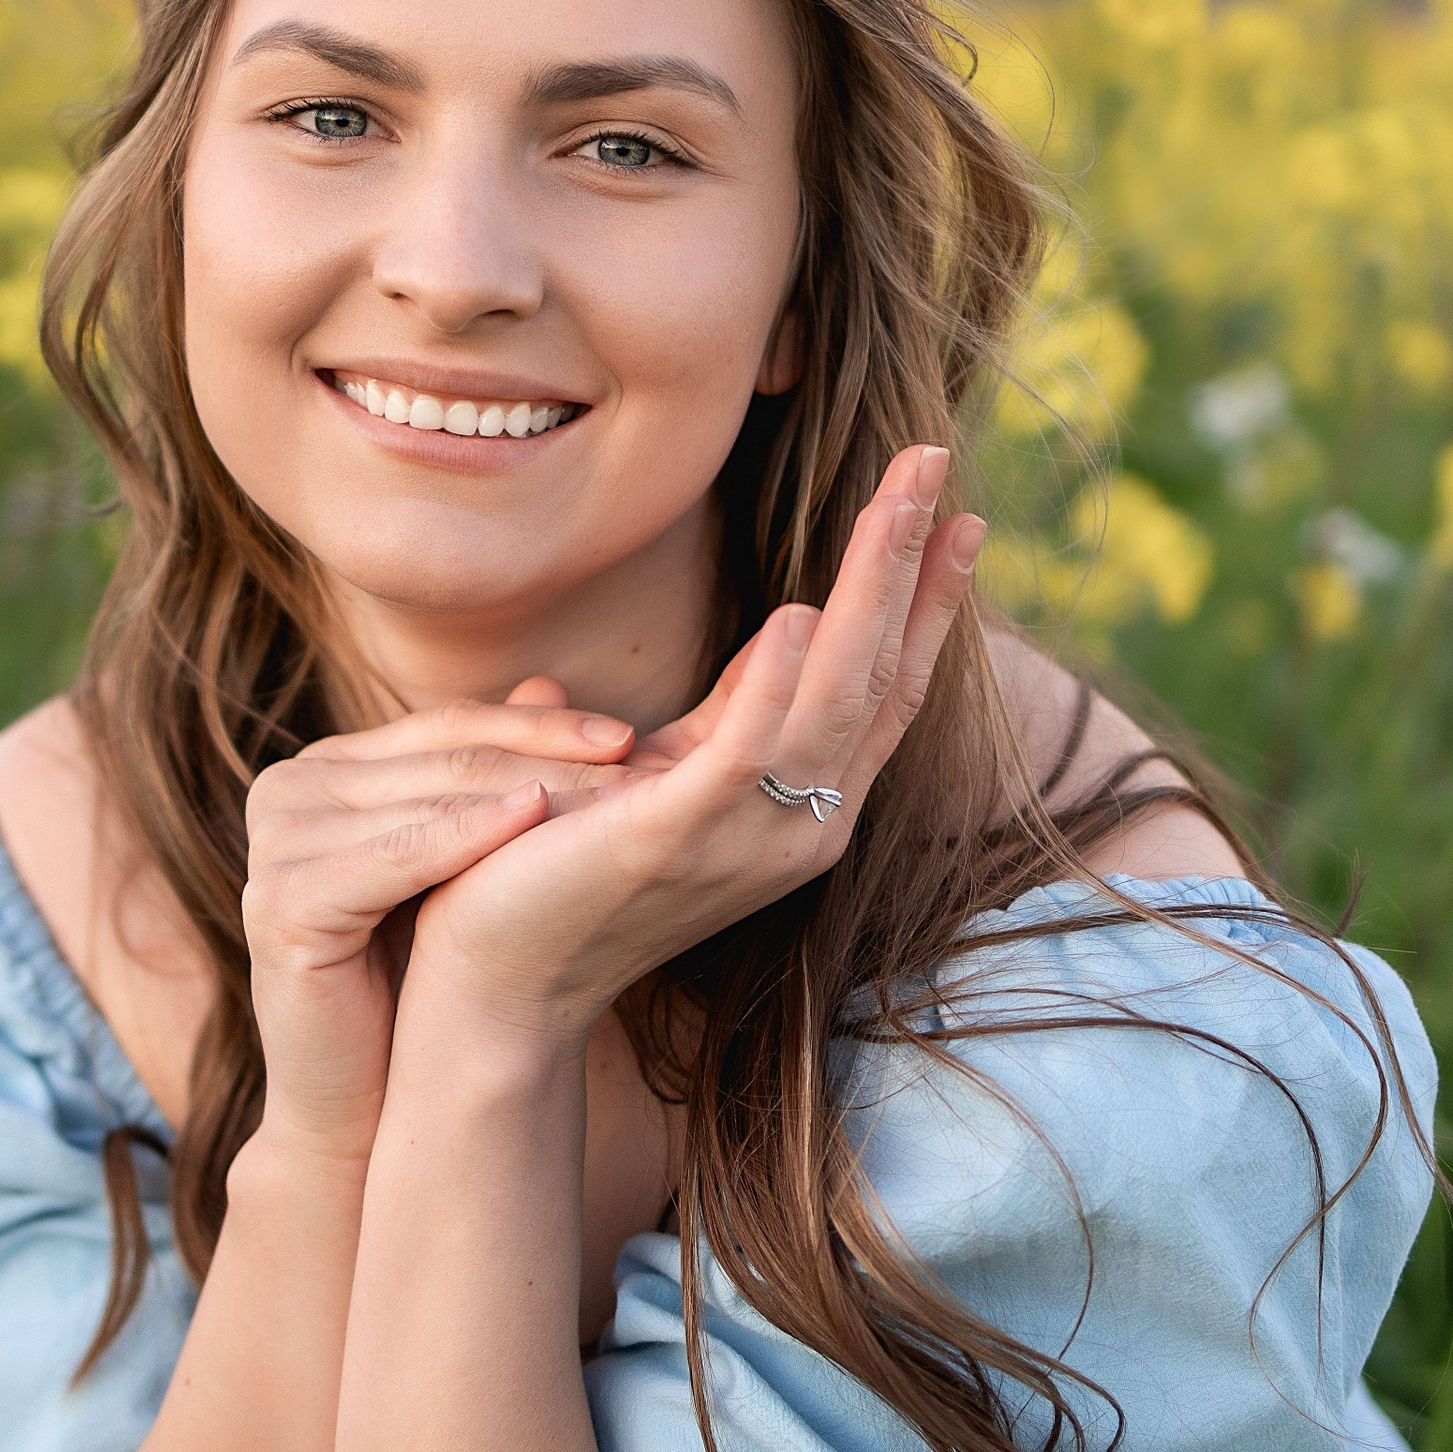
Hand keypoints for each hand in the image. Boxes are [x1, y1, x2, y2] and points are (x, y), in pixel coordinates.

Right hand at [242, 688, 638, 1160]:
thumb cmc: (417, 981)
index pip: (448, 727)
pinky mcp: (282, 900)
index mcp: (323, 770)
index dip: (540, 727)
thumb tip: (551, 681)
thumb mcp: (458, 863)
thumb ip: (486, 772)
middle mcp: (287, 791)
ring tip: (616, 798)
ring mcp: (274, 843)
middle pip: (444, 758)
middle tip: (641, 762)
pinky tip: (535, 821)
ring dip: (533, 792)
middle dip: (550, 757)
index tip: (631, 736)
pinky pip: (397, 855)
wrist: (361, 1101)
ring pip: (431, 799)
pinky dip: (468, 835)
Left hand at [403, 447, 986, 1049]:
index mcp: (793, 810)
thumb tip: (639, 672)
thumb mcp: (640, 792)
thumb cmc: (554, 887)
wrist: (495, 989)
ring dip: (866, 594)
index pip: (883, 691)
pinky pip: (742, 755)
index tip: (957, 515)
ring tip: (892, 504)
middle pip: (877, 678)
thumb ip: (676, 735)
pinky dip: (774, 685)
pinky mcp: (673, 841)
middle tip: (934, 462)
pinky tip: (798, 614)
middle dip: (909, 565)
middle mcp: (795, 831)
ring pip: (831, 699)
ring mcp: (743, 840)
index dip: (924, 603)